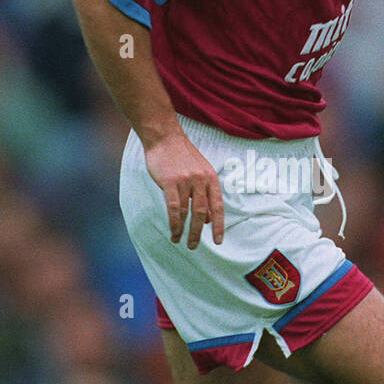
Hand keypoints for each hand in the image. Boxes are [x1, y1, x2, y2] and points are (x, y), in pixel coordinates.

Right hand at [144, 131, 224, 247]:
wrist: (164, 137)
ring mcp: (186, 181)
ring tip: (179, 240)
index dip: (219, 225)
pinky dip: (174, 222)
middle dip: (198, 232)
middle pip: (202, 213)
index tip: (219, 241)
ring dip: (183, 230)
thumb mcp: (200, 172)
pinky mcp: (170, 182)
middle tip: (193, 246)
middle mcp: (201, 180)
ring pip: (187, 212)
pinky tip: (173, 231)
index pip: (218, 206)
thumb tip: (209, 219)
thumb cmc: (180, 156)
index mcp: (211, 178)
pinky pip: (174, 207)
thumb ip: (205, 194)